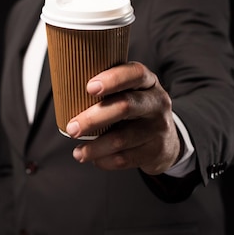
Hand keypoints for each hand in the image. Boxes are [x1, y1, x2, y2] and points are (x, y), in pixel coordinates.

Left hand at [65, 61, 181, 173]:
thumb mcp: (131, 93)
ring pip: (122, 138)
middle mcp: (157, 102)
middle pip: (125, 106)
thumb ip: (109, 89)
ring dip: (95, 147)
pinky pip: (125, 158)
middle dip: (93, 118)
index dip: (113, 79)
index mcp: (148, 82)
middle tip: (72, 128)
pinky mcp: (156, 151)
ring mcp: (158, 128)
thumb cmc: (137, 111)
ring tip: (78, 152)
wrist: (168, 140)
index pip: (134, 73)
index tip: (89, 87)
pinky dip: (105, 160)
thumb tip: (66, 92)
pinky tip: (95, 159)